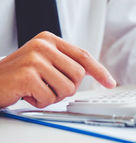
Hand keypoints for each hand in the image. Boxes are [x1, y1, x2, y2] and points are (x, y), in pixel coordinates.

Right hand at [0, 32, 115, 107]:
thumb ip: (65, 62)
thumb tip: (92, 72)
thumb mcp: (43, 61)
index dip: (99, 71)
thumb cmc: (18, 75)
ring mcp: (35, 59)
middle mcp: (43, 45)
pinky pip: (50, 98)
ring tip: (36, 89)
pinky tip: (27, 94)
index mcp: (50, 40)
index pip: (83, 55)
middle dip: (67, 88)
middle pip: (78, 75)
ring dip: (53, 96)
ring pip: (67, 88)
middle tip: (47, 86)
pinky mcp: (27, 75)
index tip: (110, 82)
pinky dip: (40, 102)